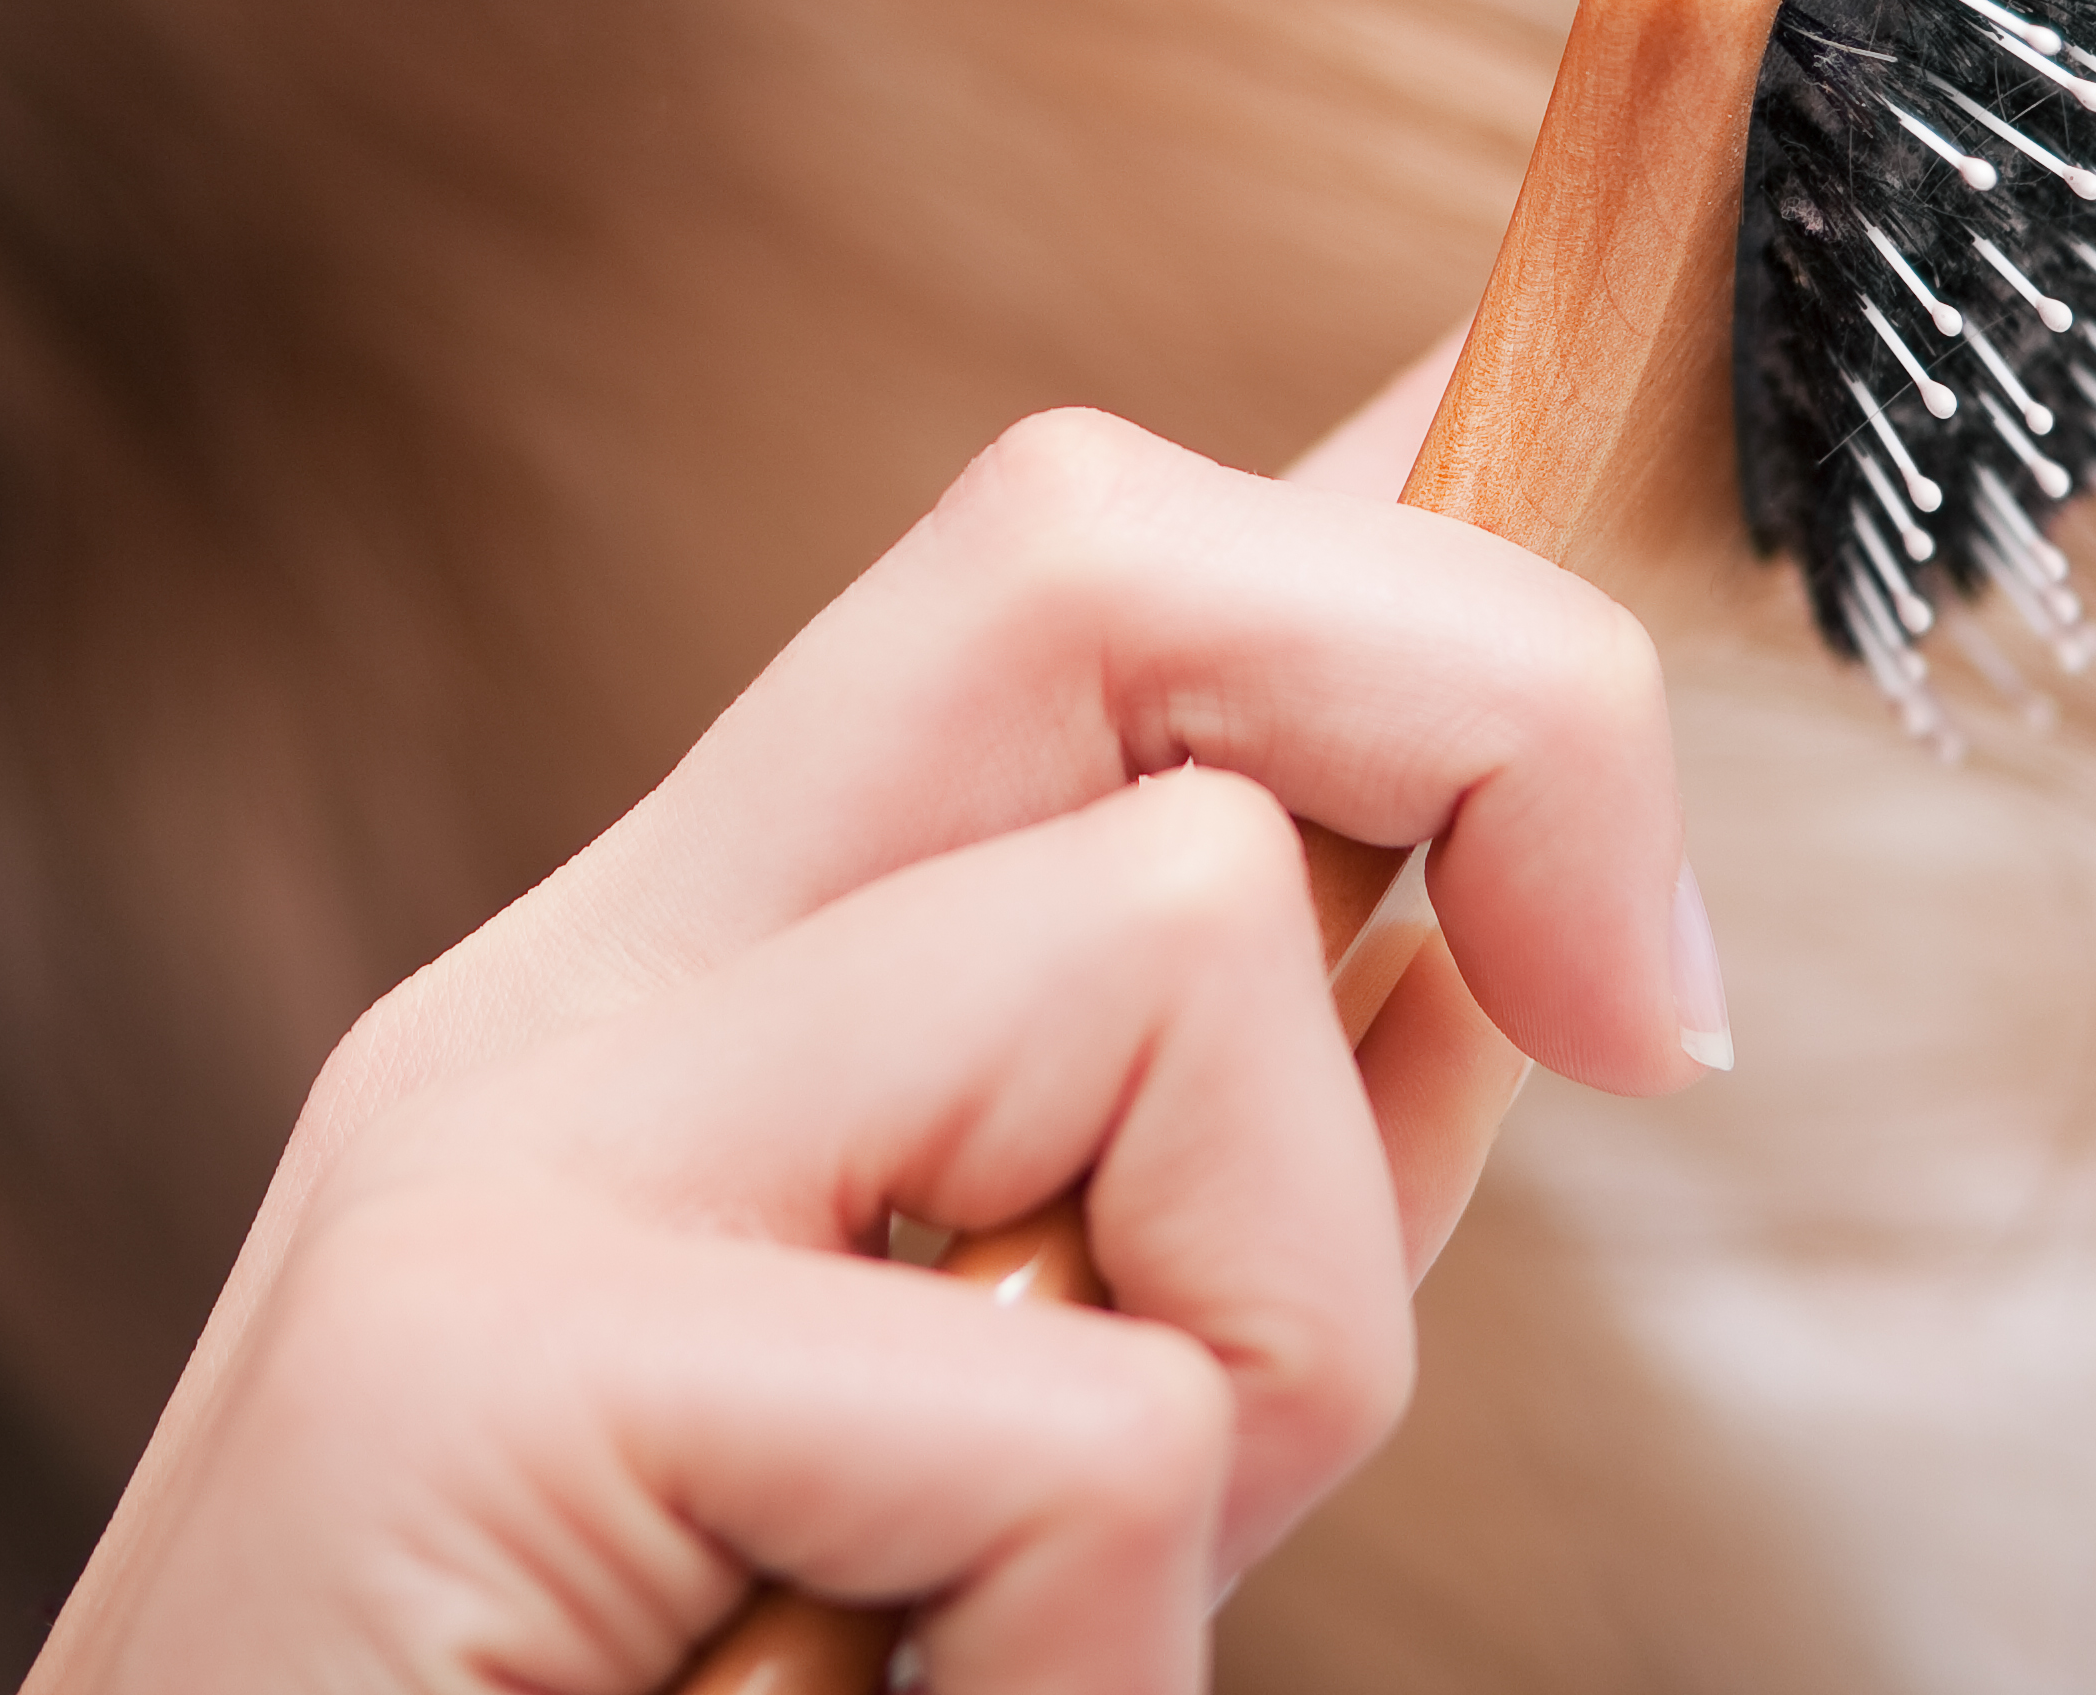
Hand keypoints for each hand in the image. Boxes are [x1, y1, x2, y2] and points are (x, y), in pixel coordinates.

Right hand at [27, 382, 1732, 1690]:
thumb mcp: (965, 1485)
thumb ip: (1186, 1217)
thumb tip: (1506, 961)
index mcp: (676, 1005)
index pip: (1068, 579)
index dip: (1402, 515)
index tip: (1613, 526)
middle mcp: (568, 1003)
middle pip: (1089, 545)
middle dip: (1484, 704)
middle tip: (1624, 1023)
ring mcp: (497, 1147)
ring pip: (1170, 935)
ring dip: (1268, 1357)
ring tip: (1023, 1635)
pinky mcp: (472, 1361)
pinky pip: (1074, 1423)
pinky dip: (1087, 1665)